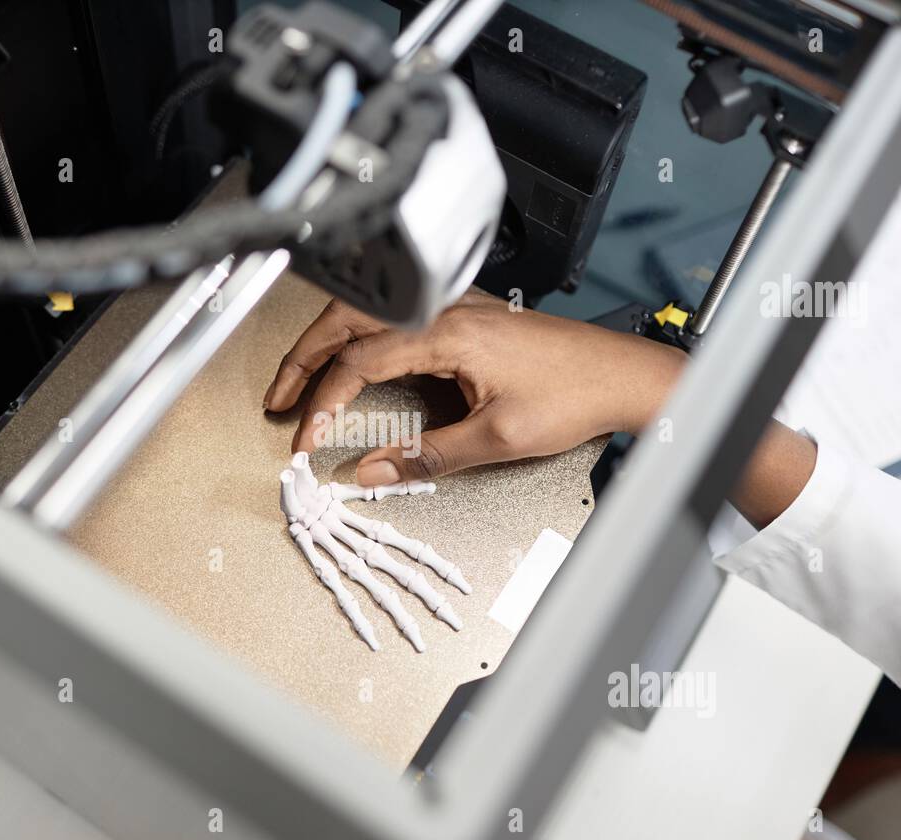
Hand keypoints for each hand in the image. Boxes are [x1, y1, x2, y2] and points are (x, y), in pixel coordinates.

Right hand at [263, 290, 689, 485]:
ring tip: (305, 378)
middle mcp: (448, 309)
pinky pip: (398, 315)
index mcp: (449, 332)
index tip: (307, 435)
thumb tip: (372, 472)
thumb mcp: (496, 440)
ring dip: (330, 342)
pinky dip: (362, 334)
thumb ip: (425, 457)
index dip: (325, 401)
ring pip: (370, 310)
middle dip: (305, 357)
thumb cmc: (574, 396)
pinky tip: (358, 358)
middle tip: (278, 395)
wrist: (622, 374)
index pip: (361, 361)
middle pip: (350, 319)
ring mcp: (458, 306)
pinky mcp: (469, 314)